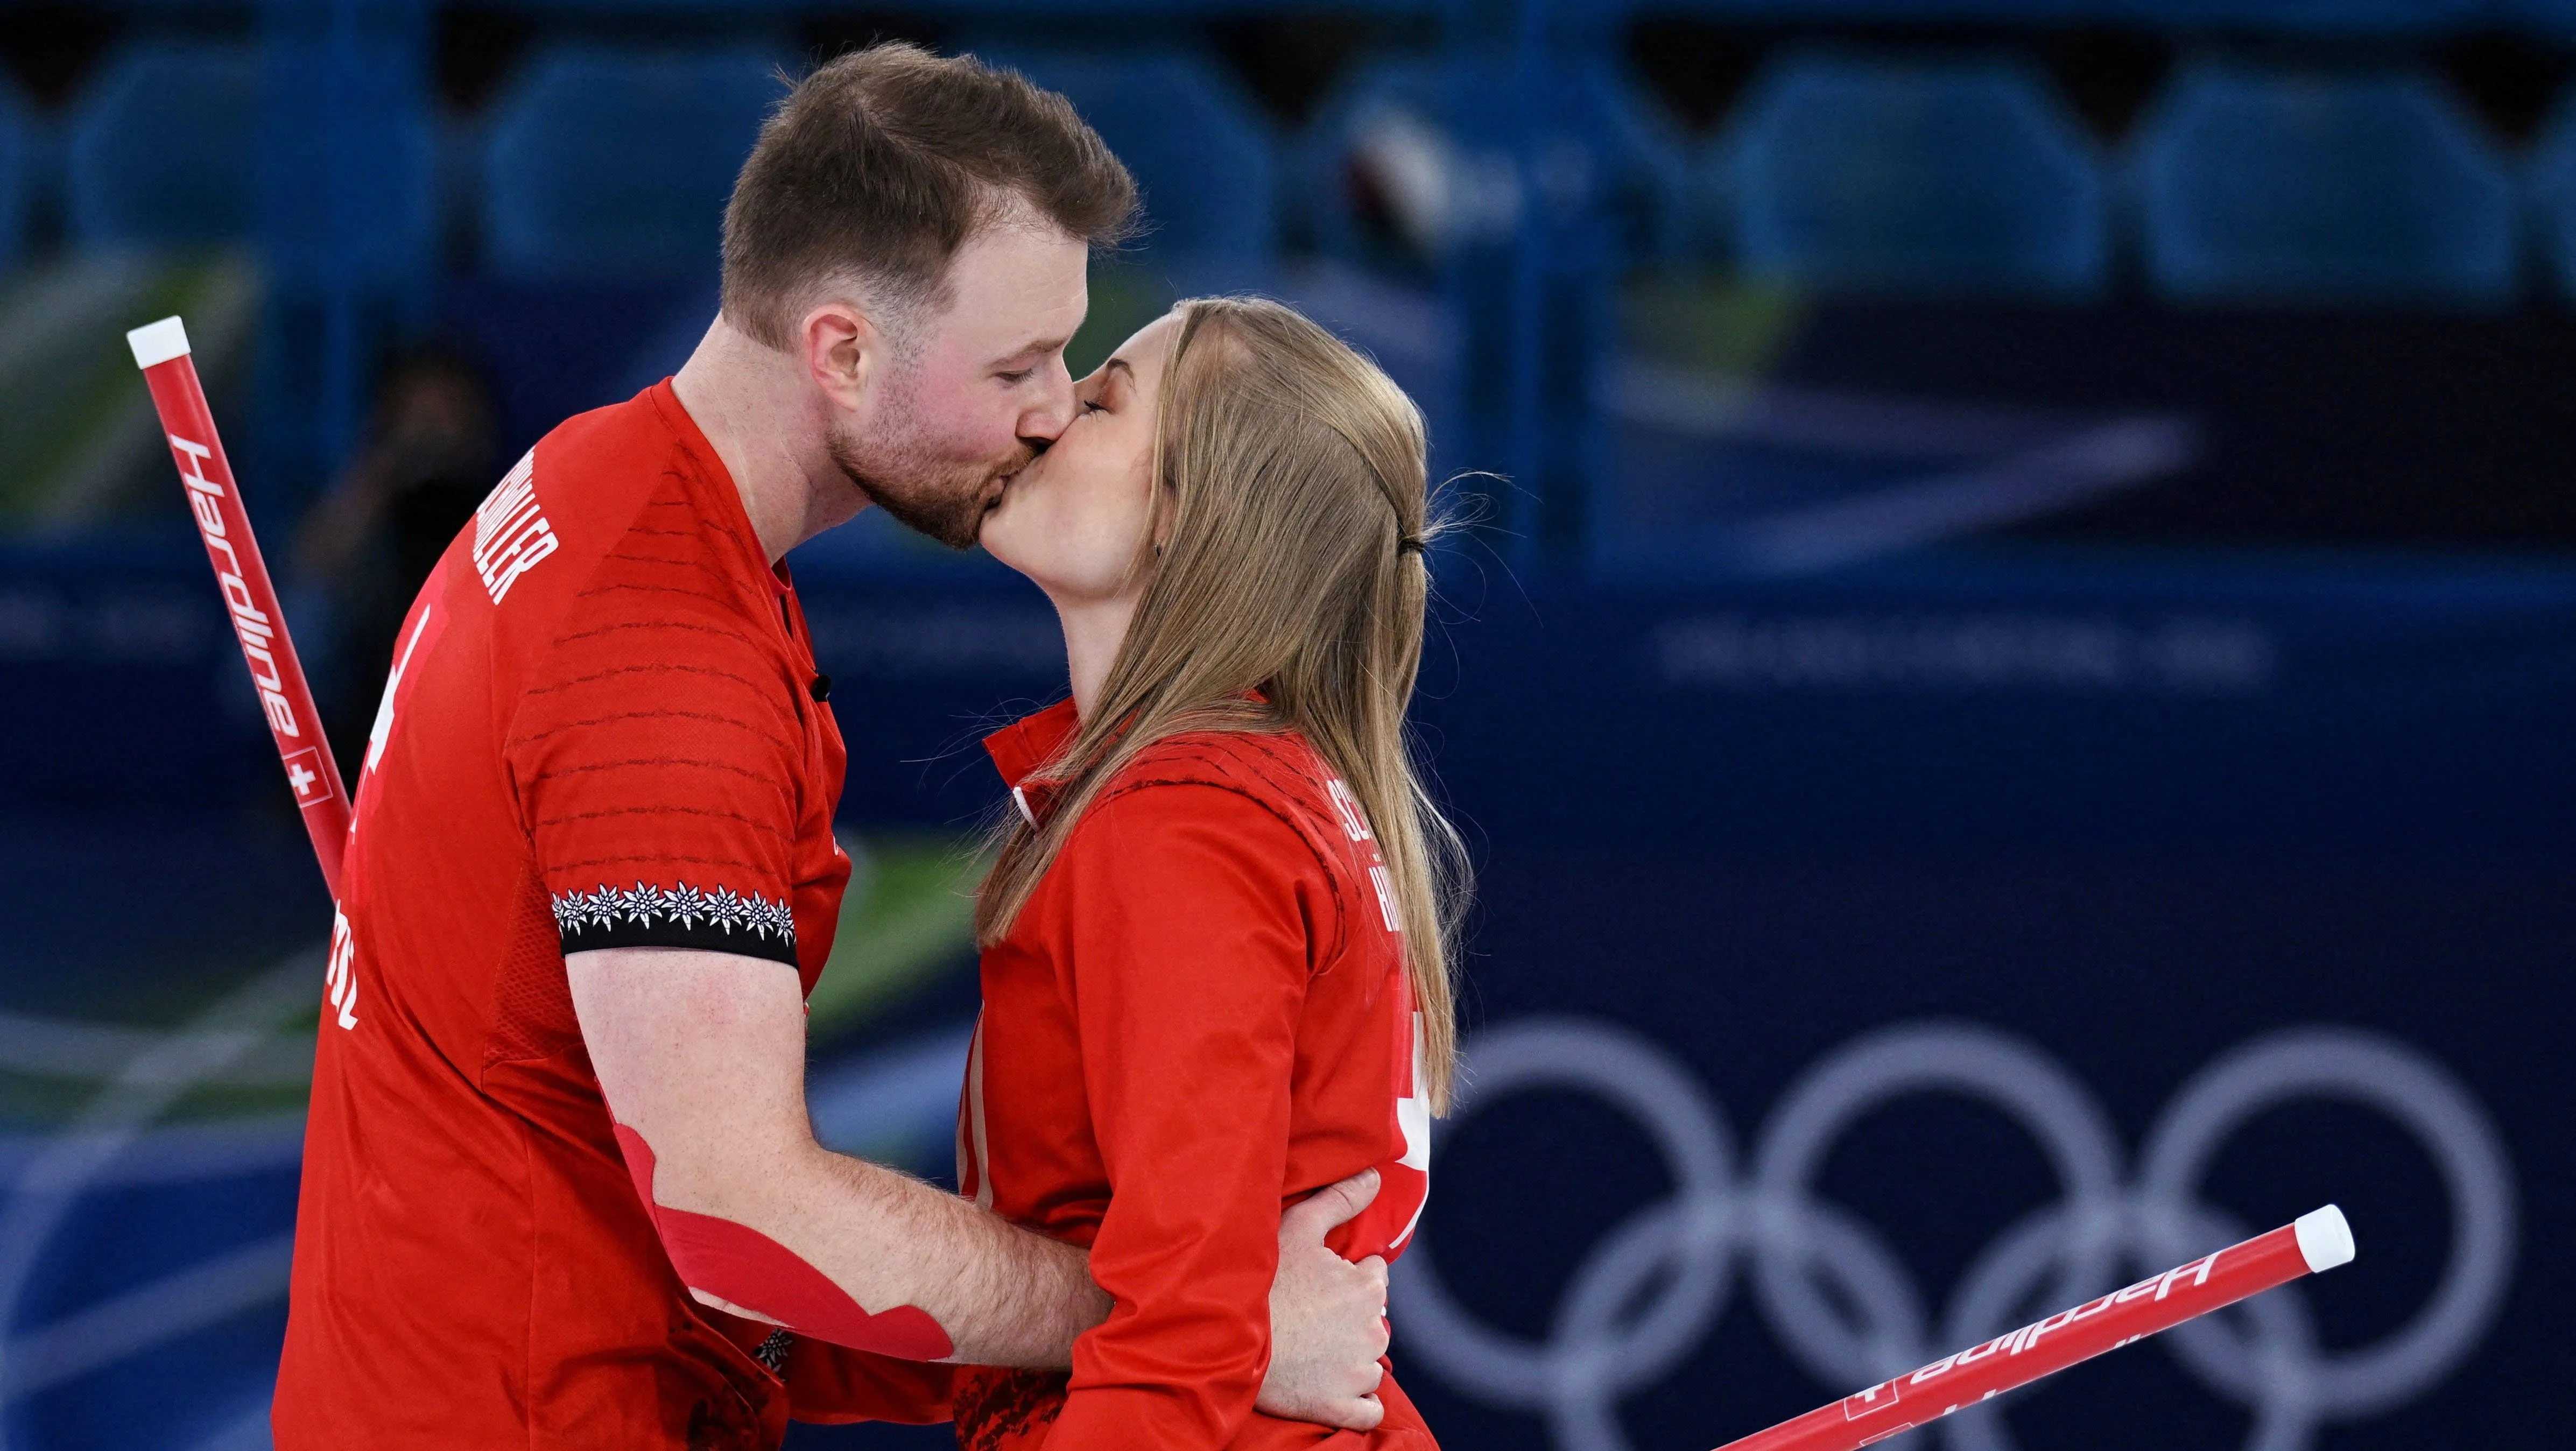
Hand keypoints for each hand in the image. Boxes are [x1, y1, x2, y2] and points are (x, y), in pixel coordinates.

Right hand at [1257, 1168, 1391, 1429]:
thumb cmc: (1263, 1283)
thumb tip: (1376, 1176)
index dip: (1349, 1276)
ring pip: (1372, 1361)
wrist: (1226, 1341)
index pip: (1375, 1275)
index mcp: (1366, 1286)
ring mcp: (1359, 1371)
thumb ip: (1341, 1199)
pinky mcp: (1343, 1406)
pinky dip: (1356, 1400)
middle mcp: (1373, 1329)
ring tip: (1314, 1349)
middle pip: (1374, 1318)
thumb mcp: (1298, 1228)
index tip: (1321, 1283)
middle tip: (1312, 1316)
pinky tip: (1331, 1385)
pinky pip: (1369, 1408)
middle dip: (1351, 1317)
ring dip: (1352, 1357)